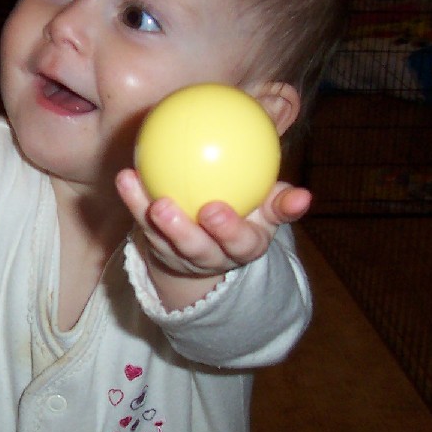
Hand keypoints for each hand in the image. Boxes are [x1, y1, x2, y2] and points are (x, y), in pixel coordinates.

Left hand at [116, 167, 310, 281]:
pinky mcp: (156, 243)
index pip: (241, 243)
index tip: (215, 210)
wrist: (211, 235)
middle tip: (169, 207)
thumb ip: (281, 198)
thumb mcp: (268, 206)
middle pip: (199, 249)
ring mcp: (180, 253)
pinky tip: (126, 177)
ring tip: (145, 193)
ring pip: (165, 239)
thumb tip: (305, 196)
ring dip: (152, 218)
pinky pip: (142, 222)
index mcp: (243, 246)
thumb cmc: (248, 208)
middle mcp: (211, 255)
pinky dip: (134, 200)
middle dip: (186, 234)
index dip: (229, 231)